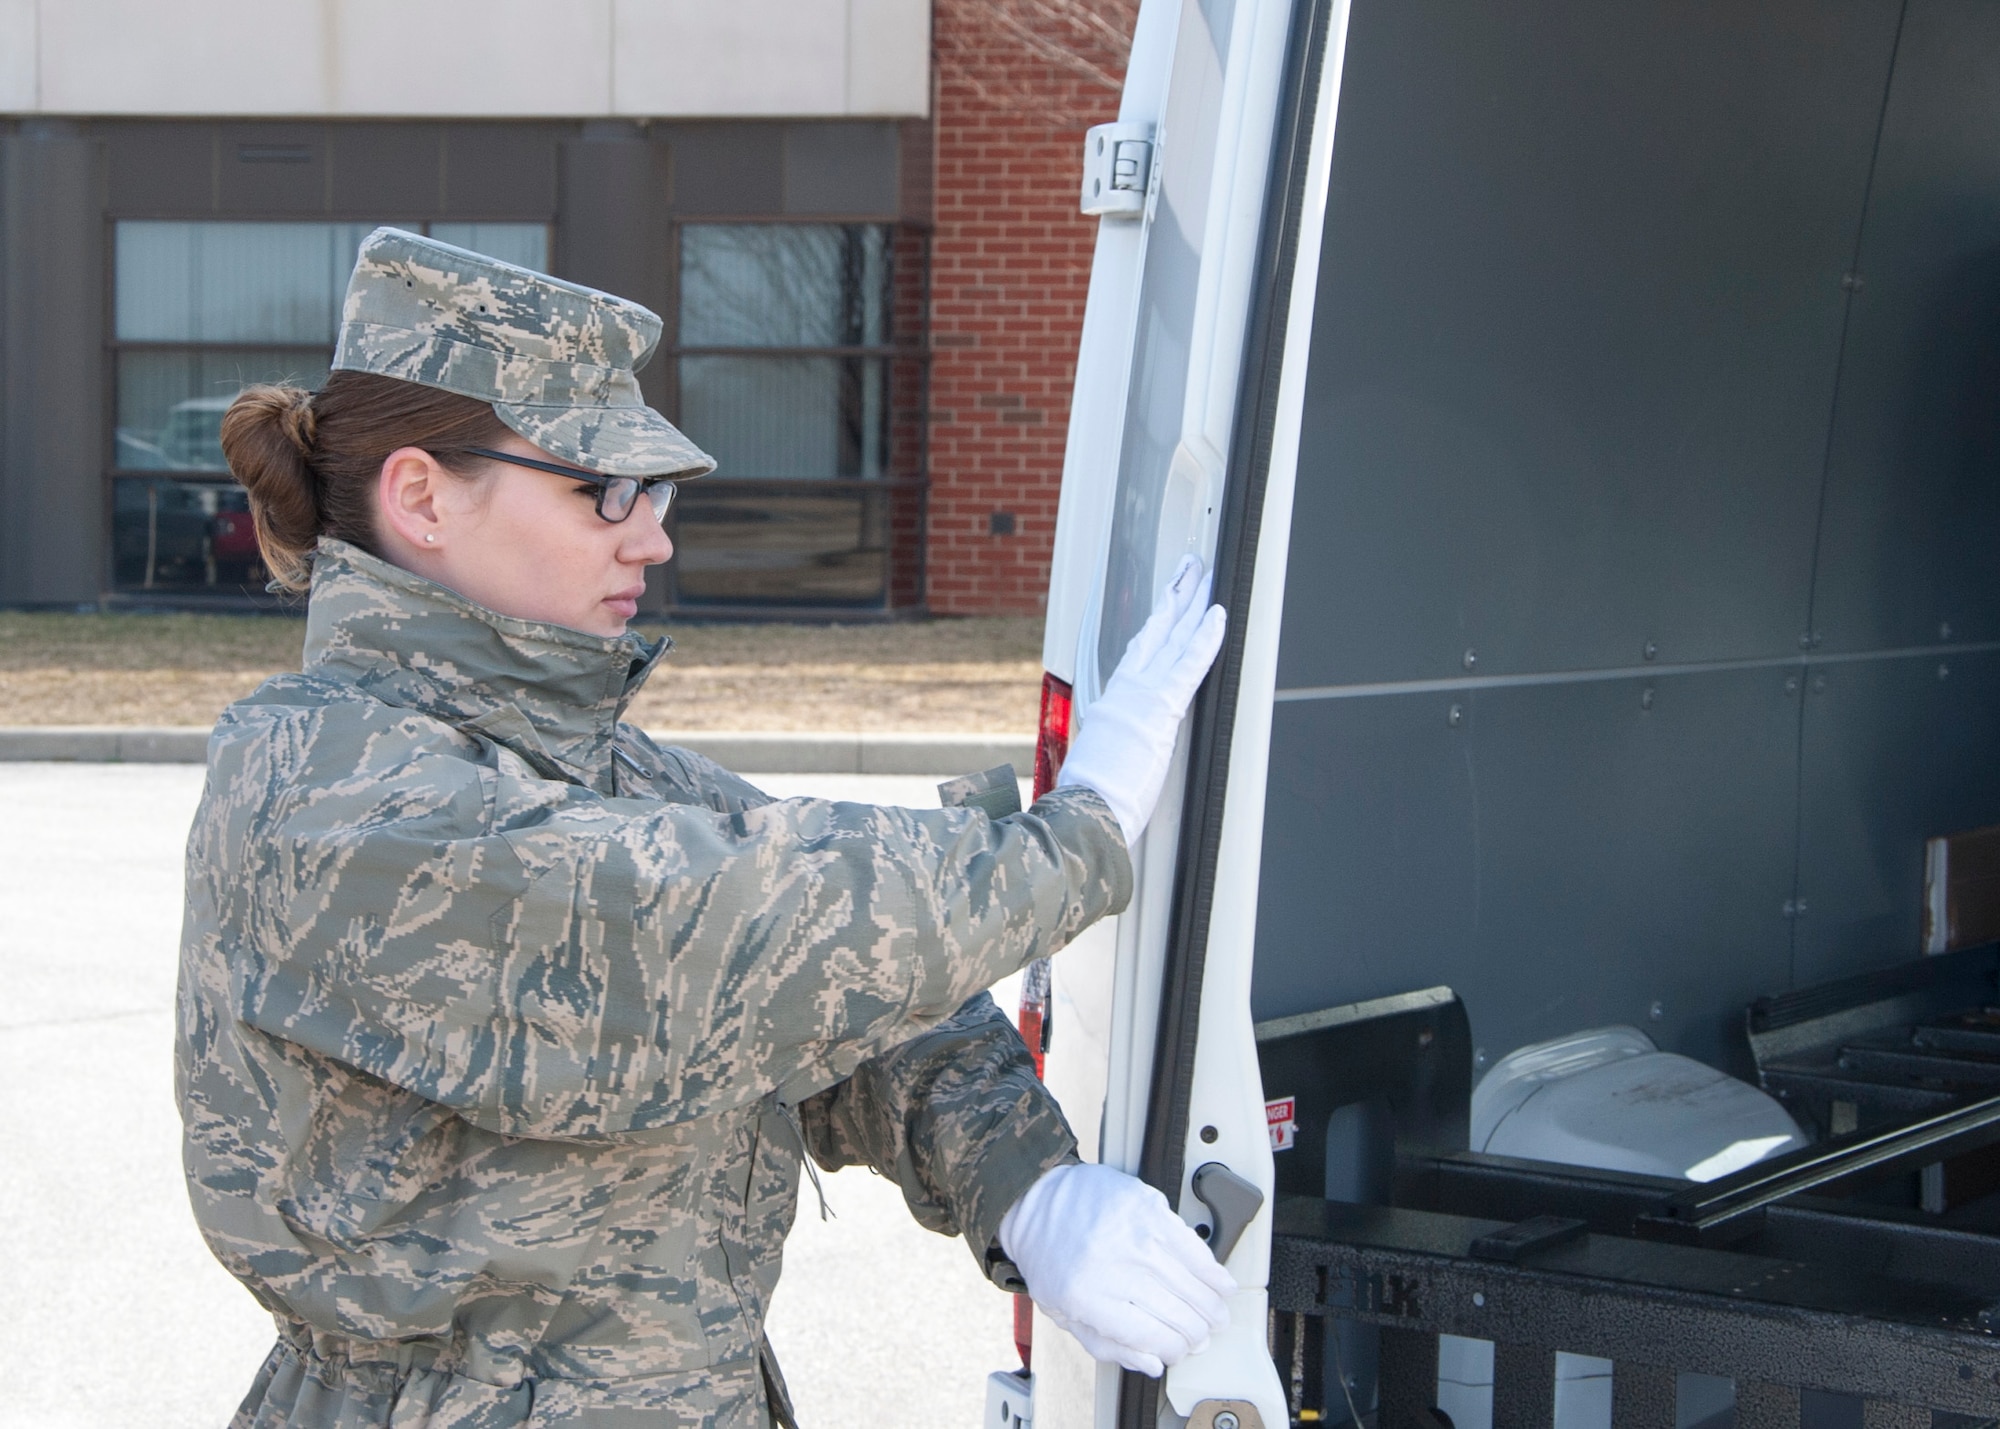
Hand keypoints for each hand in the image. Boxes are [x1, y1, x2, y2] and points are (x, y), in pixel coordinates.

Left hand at [997, 1161, 1236, 1376]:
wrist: (1036, 1202)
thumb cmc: (1050, 1259)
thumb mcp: (1064, 1313)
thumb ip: (1108, 1345)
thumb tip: (1154, 1364)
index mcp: (1088, 1299)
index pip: (1152, 1336)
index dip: (1175, 1350)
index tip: (1180, 1353)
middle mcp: (1114, 1267)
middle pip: (1177, 1313)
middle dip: (1197, 1333)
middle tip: (1203, 1337)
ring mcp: (1134, 1235)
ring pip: (1191, 1283)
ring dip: (1211, 1306)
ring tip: (1217, 1316)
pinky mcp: (1149, 1208)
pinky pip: (1193, 1245)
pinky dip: (1212, 1269)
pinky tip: (1221, 1283)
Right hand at [1058, 555, 1226, 844]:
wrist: (1087, 809)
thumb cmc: (1091, 796)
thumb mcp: (1097, 758)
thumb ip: (1113, 741)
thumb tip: (1117, 748)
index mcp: (1113, 701)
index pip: (1141, 650)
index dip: (1157, 622)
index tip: (1167, 601)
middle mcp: (1126, 688)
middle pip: (1157, 631)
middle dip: (1177, 597)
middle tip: (1190, 571)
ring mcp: (1144, 694)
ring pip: (1174, 638)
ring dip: (1193, 604)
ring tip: (1206, 579)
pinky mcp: (1162, 707)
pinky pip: (1191, 664)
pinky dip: (1206, 638)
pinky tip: (1218, 617)